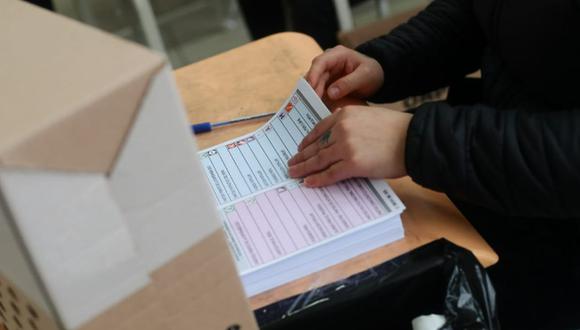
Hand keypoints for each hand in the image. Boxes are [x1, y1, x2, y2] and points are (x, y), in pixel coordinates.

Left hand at [287, 106, 411, 186]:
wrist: (413, 139)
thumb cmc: (396, 129)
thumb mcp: (368, 115)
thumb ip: (351, 121)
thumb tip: (336, 131)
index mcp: (345, 114)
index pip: (319, 129)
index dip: (307, 141)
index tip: (300, 147)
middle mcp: (342, 128)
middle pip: (316, 145)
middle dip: (302, 156)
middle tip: (291, 163)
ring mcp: (346, 146)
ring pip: (318, 160)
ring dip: (304, 168)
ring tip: (294, 173)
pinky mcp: (353, 164)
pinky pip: (330, 174)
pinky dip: (318, 179)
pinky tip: (308, 182)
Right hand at [306, 45, 383, 99]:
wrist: (376, 77)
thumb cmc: (372, 73)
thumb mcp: (365, 77)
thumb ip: (348, 83)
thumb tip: (330, 93)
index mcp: (338, 54)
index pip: (321, 62)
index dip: (313, 74)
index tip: (311, 87)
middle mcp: (329, 61)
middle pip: (315, 73)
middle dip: (312, 88)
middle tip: (313, 103)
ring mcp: (327, 72)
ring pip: (314, 82)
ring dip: (313, 94)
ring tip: (314, 106)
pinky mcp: (327, 82)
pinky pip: (318, 89)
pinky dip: (317, 97)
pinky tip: (316, 106)